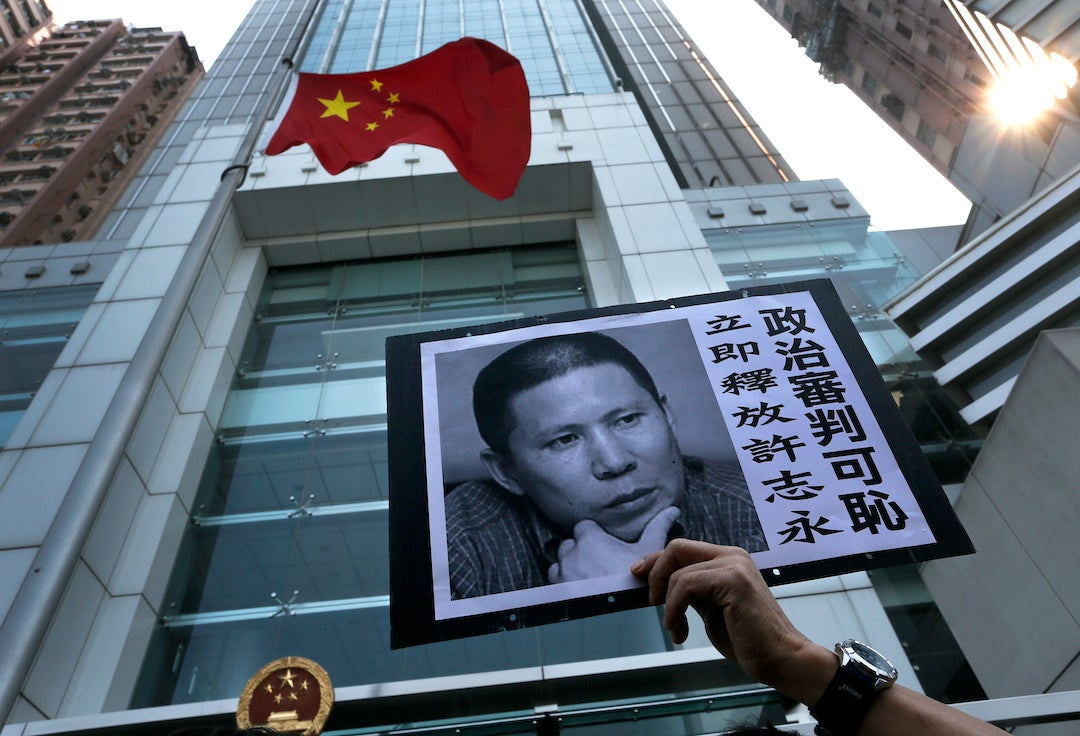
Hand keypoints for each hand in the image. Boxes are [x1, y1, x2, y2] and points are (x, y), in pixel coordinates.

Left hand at [549, 507, 679, 583]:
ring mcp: (562, 570)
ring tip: (586, 578)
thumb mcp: (649, 550)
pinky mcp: (557, 588)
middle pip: (570, 544)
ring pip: (560, 561)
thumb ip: (657, 527)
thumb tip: (672, 510)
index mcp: (590, 538)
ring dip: (569, 566)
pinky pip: (554, 580)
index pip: (583, 526)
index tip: (602, 545)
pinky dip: (562, 582)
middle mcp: (572, 552)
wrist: (619, 609)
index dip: (592, 535)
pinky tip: (578, 589)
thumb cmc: (634, 579)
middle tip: (596, 564)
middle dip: (579, 551)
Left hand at [631, 538, 834, 705]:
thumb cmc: (748, 639)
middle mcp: (732, 556)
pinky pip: (686, 586)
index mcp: (728, 559)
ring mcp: (734, 565)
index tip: (637, 575)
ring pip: (678, 573)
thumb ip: (694, 592)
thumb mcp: (711, 609)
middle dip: (654, 573)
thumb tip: (661, 586)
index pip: (682, 548)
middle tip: (650, 602)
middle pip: (676, 548)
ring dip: (668, 605)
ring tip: (675, 629)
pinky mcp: (733, 580)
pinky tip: (680, 631)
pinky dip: (675, 609)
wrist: (781, 658)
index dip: (655, 560)